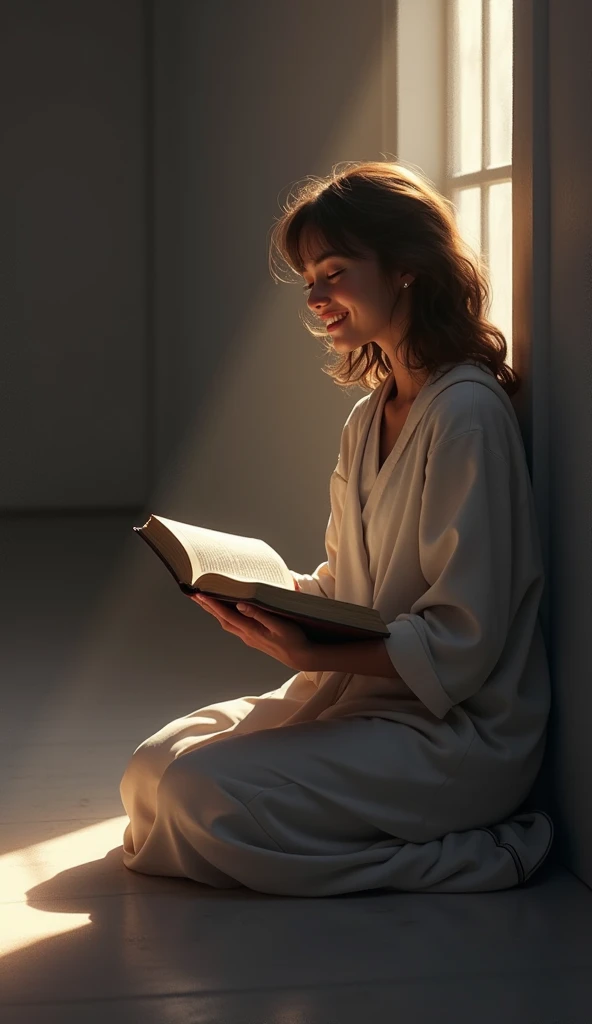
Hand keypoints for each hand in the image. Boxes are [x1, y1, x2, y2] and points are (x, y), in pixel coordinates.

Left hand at [190, 594, 310, 670]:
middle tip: (193, 594)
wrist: (300, 657)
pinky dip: (224, 615)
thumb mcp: (279, 625)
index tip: (199, 594)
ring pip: (225, 622)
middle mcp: (246, 634)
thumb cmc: (293, 639)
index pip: (226, 615)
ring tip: (204, 599)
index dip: (212, 604)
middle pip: (221, 618)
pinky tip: (224, 610)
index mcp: (251, 630)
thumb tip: (240, 604)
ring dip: (213, 611)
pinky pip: (233, 624)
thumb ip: (259, 614)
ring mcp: (248, 637)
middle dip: (206, 606)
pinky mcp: (253, 637)